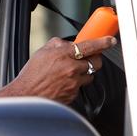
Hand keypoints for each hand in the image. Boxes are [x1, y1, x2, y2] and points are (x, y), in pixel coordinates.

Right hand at [0, 36, 116, 104]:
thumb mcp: (41, 52)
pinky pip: (80, 88)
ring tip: (69, 74)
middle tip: (87, 59)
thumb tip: (68, 43)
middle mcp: (71, 68)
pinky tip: (62, 84)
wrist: (27, 95)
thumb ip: (57, 45)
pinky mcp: (74, 95)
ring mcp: (74, 83)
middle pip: (95, 62)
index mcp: (64, 55)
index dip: (103, 42)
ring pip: (89, 76)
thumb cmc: (31, 75)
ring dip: (83, 74)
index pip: (90, 46)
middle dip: (94, 59)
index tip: (109, 40)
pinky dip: (75, 85)